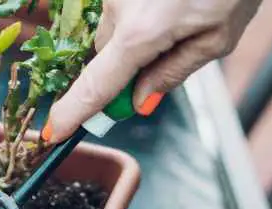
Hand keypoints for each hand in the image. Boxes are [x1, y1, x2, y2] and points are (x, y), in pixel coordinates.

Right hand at [44, 0, 261, 141]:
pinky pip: (120, 4)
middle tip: (165, 59)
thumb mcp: (217, 37)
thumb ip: (173, 72)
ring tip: (181, 10)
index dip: (74, 112)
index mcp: (142, 32)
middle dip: (126, 65)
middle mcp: (118, 6)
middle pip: (105, 55)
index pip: (97, 84)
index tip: (54, 133)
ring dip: (136, 32)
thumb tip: (138, 100)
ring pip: (113, 27)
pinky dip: (140, 8)